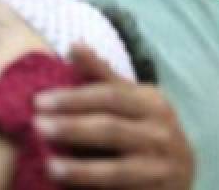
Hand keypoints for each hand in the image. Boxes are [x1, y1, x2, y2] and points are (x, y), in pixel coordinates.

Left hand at [34, 46, 193, 188]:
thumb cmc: (146, 130)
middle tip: (37, 126)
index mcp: (152, 102)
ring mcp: (160, 166)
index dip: (74, 97)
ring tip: (49, 166)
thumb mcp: (132, 100)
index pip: (110, 95)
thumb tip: (73, 44)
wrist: (181, 174)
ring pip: (117, 169)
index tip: (39, 100)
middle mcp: (160, 132)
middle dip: (72, 128)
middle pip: (111, 128)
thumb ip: (103, 76)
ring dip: (80, 168)